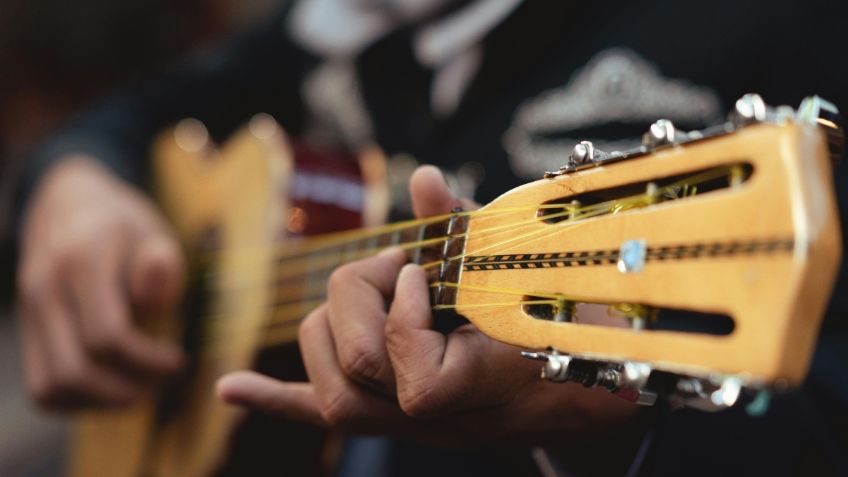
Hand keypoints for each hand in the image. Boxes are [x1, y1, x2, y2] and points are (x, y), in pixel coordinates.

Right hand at [17, 156, 184, 408]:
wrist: (70, 204)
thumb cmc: (126, 225)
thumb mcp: (154, 231)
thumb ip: (160, 264)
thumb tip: (150, 298)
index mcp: (83, 260)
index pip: (108, 336)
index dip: (149, 361)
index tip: (178, 360)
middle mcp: (45, 287)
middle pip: (75, 370)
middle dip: (126, 389)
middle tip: (160, 381)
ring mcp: (29, 311)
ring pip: (50, 386)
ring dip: (99, 402)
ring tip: (138, 388)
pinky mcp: (27, 329)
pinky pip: (41, 386)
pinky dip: (76, 400)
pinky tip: (112, 386)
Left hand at [217, 165, 639, 444]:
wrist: (589, 381)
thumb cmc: (566, 318)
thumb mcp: (524, 268)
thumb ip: (468, 228)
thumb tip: (422, 177)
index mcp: (474, 389)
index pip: (406, 374)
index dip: (402, 308)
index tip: (422, 269)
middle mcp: (437, 420)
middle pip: (351, 370)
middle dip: (359, 295)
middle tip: (398, 264)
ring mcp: (414, 425)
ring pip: (332, 396)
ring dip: (330, 325)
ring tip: (371, 291)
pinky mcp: (398, 418)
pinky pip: (326, 416)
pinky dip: (276, 399)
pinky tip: (232, 389)